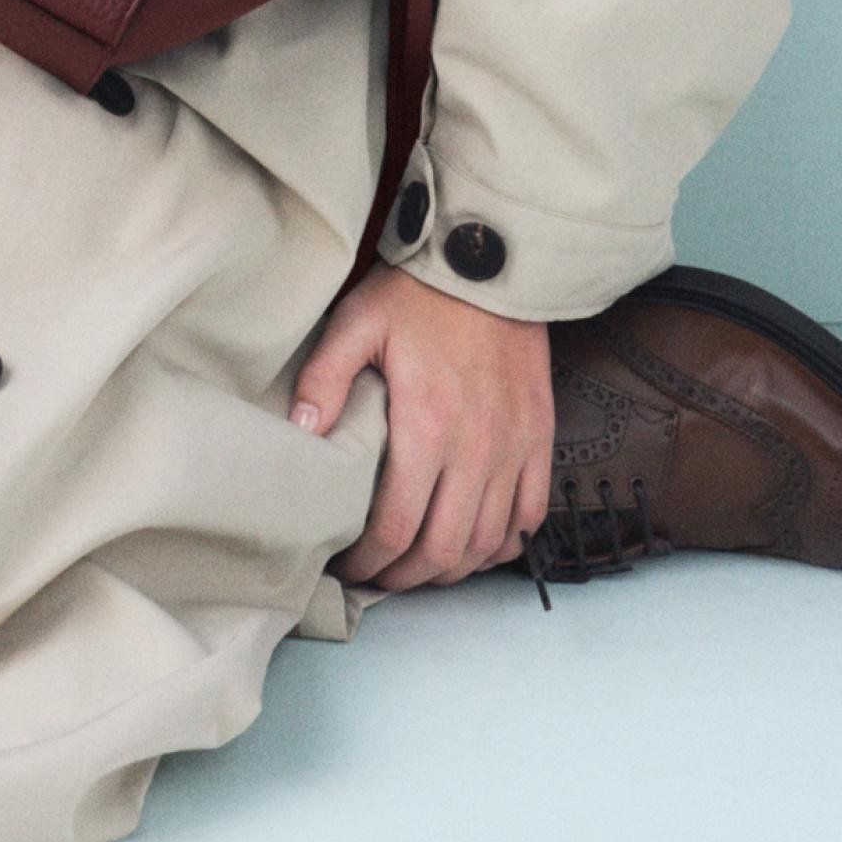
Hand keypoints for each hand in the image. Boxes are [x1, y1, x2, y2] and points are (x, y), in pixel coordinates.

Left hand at [290, 258, 553, 590]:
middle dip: (404, 576)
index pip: (397, 527)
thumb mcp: (357, 321)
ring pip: (486, 543)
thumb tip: (301, 434)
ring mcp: (514, 449)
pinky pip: (529, 516)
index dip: (369, 561)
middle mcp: (476, 450)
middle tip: (376, 576)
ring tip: (418, 567)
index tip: (347, 565)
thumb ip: (324, 378)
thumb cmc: (420, 294)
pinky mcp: (539, 440)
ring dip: (450, 568)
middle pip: (442, 550)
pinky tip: (474, 545)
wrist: (492, 264)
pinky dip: (502, 544)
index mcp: (427, 427)